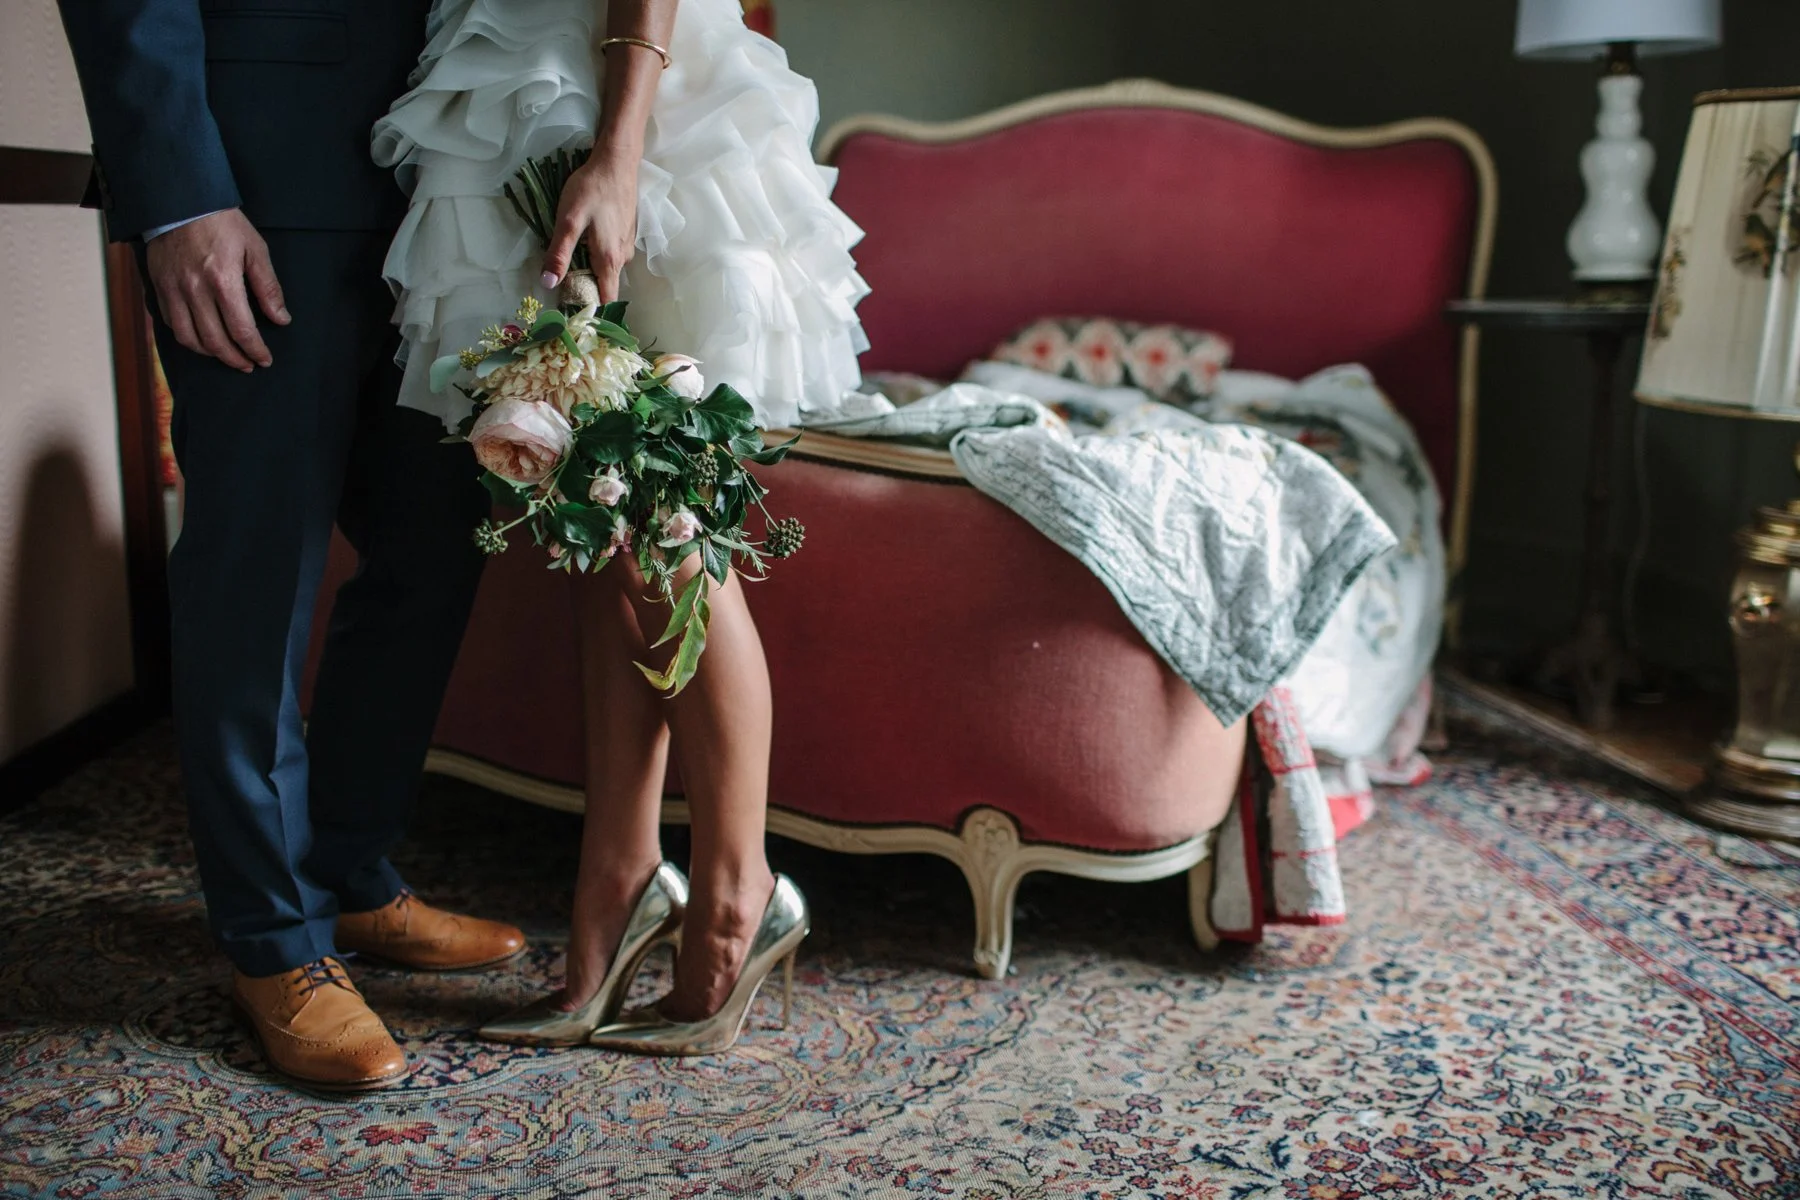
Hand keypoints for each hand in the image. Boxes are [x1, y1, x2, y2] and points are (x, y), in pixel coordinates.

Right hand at [145, 209, 289, 371]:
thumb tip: (280, 318)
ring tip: (226, 355)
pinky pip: (170, 322)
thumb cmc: (222, 223)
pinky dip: (187, 337)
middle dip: (234, 358)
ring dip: (209, 353)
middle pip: (214, 340)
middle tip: (248, 364)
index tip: (264, 359)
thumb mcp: (255, 249)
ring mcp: (173, 289)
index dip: (255, 350)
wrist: (181, 201)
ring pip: (188, 337)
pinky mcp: (159, 286)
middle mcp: (195, 289)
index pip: (242, 329)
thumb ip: (268, 287)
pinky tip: (201, 338)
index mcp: (223, 280)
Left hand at [541, 148, 640, 301]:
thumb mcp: (568, 221)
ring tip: (573, 253)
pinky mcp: (627, 234)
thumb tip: (548, 284)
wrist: (616, 163)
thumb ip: (559, 254)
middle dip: (586, 286)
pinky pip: (612, 254)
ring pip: (608, 269)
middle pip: (606, 285)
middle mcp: (623, 258)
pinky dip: (599, 254)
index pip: (605, 299)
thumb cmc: (591, 190)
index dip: (589, 306)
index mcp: (609, 260)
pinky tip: (587, 237)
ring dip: (591, 268)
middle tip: (563, 276)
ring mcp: (627, 246)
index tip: (570, 305)